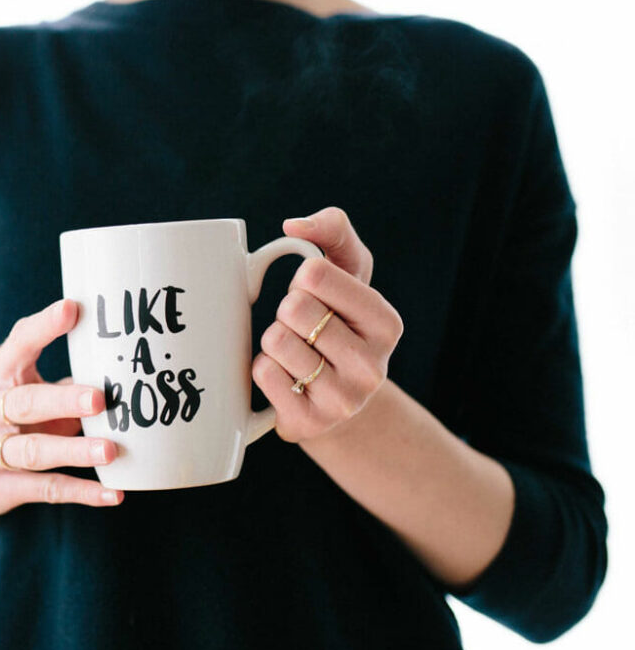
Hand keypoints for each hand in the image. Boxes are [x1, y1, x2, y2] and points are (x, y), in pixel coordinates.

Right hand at [0, 298, 123, 514]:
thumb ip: (64, 380)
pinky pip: (45, 490)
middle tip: (99, 399)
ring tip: (111, 450)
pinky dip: (82, 492)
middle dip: (62, 400)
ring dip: (74, 450)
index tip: (72, 309)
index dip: (43, 328)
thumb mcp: (28, 391)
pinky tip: (114, 494)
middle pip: (24, 403)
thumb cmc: (12, 421)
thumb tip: (126, 366)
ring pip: (33, 451)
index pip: (17, 345)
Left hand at [252, 207, 403, 442]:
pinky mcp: (309, 423)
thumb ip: (333, 230)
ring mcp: (343, 400)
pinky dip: (262, 368)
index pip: (314, 274)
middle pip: (293, 308)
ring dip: (273, 342)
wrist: (334, 400)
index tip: (315, 296)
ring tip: (295, 354)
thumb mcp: (347, 272)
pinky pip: (262, 373)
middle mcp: (373, 366)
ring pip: (275, 341)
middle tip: (302, 329)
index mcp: (386, 323)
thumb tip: (294, 226)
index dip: (302, 280)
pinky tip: (285, 378)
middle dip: (286, 312)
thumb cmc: (337, 322)